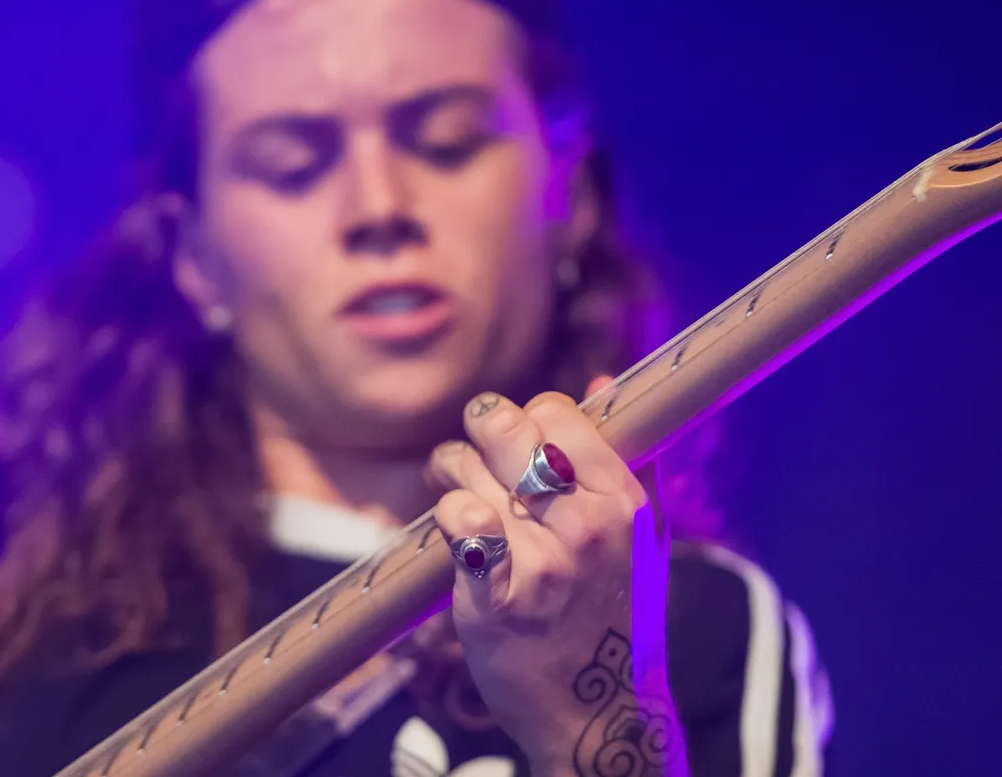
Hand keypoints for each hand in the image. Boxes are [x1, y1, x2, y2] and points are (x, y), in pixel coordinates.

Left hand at [425, 380, 687, 776]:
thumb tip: (603, 381)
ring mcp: (544, 561)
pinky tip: (458, 533)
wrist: (597, 711)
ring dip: (451, 474)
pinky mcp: (498, 597)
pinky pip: (458, 521)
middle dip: (479, 432)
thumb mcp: (642, 534)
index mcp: (624, 499)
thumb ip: (627, 456)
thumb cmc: (614, 613)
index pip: (555, 410)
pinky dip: (449, 517)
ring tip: (459, 495)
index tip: (516, 442)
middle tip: (474, 454)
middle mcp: (587, 524)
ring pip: (466, 469)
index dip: (524, 419)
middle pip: (505, 426)